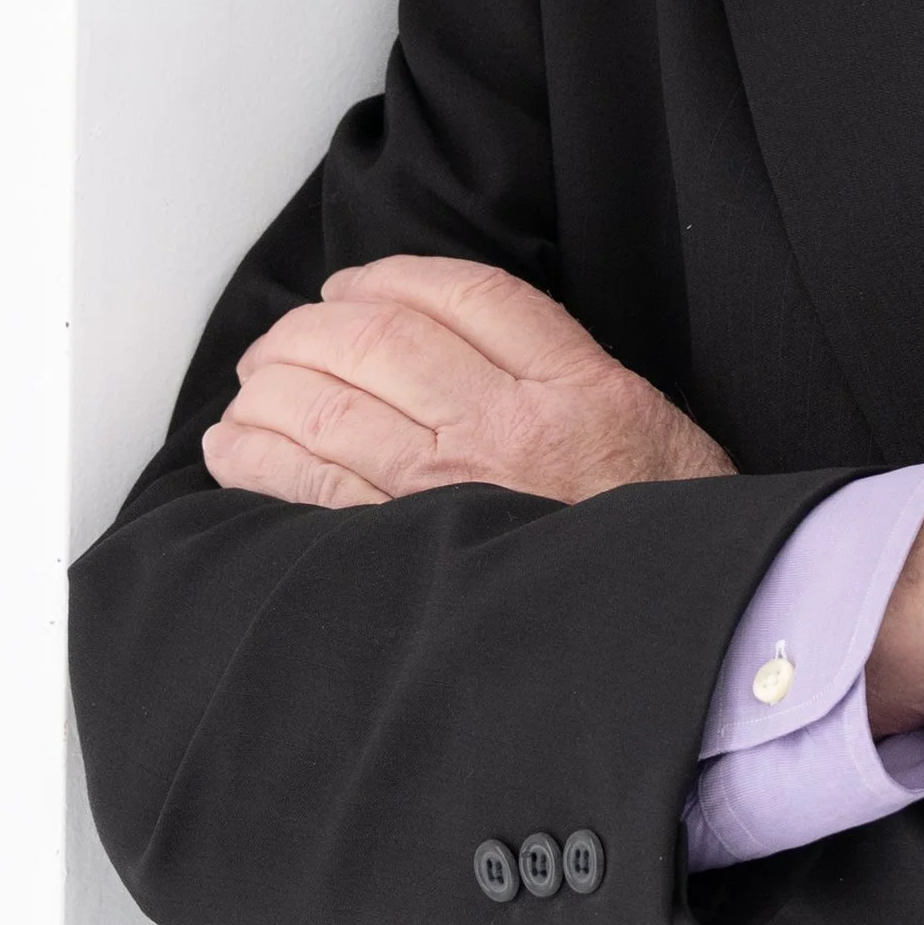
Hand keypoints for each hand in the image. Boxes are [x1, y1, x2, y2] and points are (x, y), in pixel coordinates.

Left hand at [202, 253, 731, 510]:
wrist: (686, 646)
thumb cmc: (664, 544)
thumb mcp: (652, 430)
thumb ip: (569, 377)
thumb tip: (468, 338)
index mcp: (579, 389)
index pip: (465, 295)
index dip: (391, 278)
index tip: (352, 286)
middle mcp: (510, 432)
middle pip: (379, 339)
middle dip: (313, 327)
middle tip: (285, 339)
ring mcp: (452, 496)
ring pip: (330, 403)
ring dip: (272, 383)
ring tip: (255, 386)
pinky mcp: (408, 557)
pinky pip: (308, 487)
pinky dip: (259, 455)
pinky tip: (237, 445)